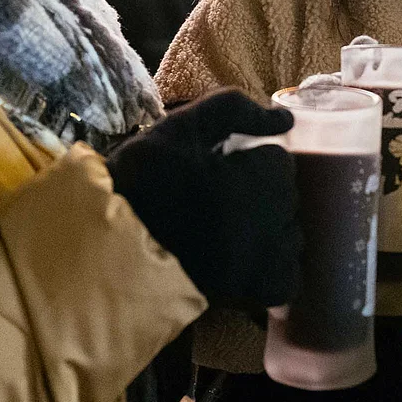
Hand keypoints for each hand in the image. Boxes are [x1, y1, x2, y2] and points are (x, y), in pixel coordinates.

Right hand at [106, 90, 297, 309]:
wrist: (110, 251)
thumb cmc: (142, 184)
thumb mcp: (180, 129)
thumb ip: (235, 109)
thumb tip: (285, 119)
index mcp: (258, 180)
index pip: (278, 162)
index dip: (246, 163)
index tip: (216, 172)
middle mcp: (273, 222)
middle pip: (285, 198)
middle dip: (257, 195)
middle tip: (214, 203)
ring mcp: (269, 261)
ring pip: (290, 235)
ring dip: (267, 230)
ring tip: (223, 232)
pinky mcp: (260, 292)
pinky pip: (288, 275)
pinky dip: (271, 268)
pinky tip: (239, 261)